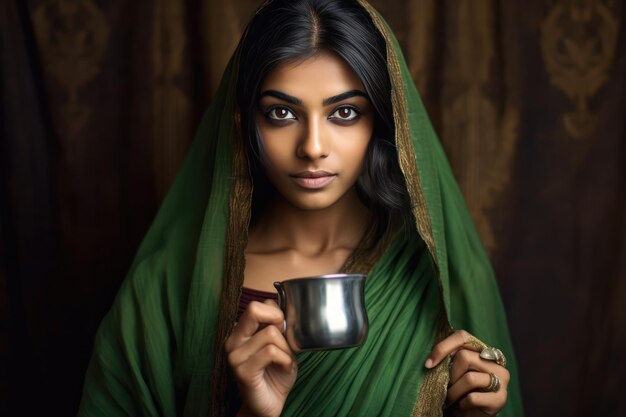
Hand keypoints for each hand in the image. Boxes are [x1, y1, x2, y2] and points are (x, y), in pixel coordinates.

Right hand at [225, 300, 296, 416]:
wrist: (270, 405)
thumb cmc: (276, 373)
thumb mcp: (281, 344)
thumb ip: (278, 326)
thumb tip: (285, 309)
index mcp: (240, 332)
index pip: (256, 305)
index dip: (276, 313)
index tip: (283, 330)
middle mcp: (233, 341)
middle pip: (254, 309)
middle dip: (278, 321)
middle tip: (284, 341)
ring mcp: (235, 356)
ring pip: (270, 333)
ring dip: (287, 348)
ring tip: (285, 360)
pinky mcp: (242, 371)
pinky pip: (271, 352)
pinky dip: (285, 359)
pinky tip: (284, 368)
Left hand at [425, 330, 508, 416]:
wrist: (472, 415)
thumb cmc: (460, 390)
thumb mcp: (454, 371)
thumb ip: (449, 359)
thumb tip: (430, 360)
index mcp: (484, 350)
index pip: (463, 336)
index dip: (443, 347)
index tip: (428, 364)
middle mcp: (496, 362)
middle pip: (464, 356)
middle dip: (450, 375)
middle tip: (446, 386)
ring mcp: (501, 380)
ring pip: (469, 378)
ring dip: (453, 392)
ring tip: (449, 399)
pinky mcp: (500, 398)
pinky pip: (473, 398)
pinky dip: (461, 404)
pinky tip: (461, 406)